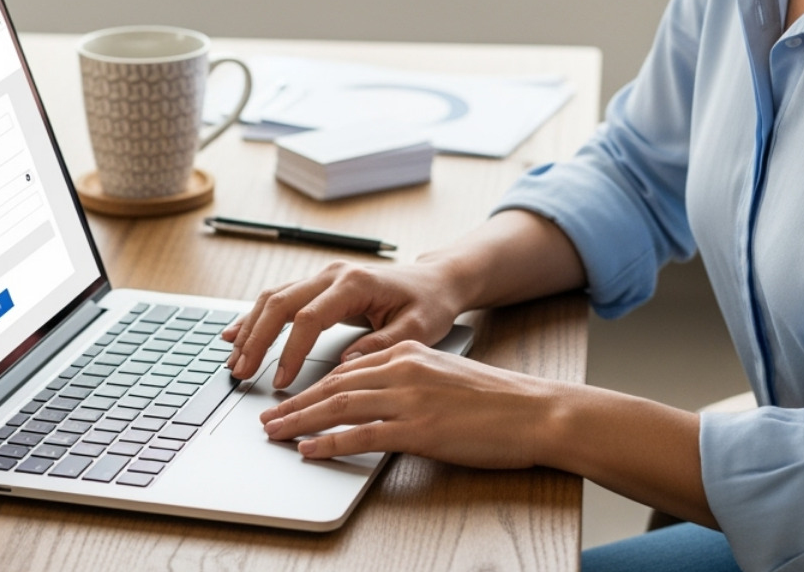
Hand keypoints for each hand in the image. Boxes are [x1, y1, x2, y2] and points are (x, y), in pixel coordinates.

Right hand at [223, 259, 467, 388]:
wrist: (436, 280)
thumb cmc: (430, 304)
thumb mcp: (418, 329)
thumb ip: (381, 345)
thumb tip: (343, 366)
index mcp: (355, 284)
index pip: (310, 318)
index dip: (290, 351)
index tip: (280, 382)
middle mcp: (333, 274)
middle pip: (280, 303)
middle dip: (257, 339)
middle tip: (241, 373)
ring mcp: (324, 276)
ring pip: (274, 298)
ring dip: (251, 329)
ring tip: (234, 361)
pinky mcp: (320, 285)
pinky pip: (280, 298)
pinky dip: (256, 317)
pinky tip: (236, 334)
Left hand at [259, 341, 564, 466]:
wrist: (535, 411)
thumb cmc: (497, 402)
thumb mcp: (446, 376)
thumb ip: (411, 381)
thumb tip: (378, 400)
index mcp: (410, 353)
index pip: (348, 368)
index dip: (313, 384)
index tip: (290, 397)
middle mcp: (404, 369)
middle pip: (334, 385)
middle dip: (296, 402)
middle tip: (268, 417)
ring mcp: (410, 398)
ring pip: (339, 406)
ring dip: (300, 421)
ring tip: (274, 433)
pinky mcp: (419, 428)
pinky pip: (362, 435)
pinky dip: (330, 443)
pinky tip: (309, 451)